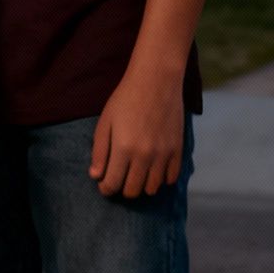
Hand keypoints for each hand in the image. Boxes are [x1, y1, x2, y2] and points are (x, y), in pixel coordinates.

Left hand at [90, 68, 184, 197]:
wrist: (156, 81)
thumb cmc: (125, 99)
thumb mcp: (105, 122)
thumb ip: (99, 151)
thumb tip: (96, 176)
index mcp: (122, 149)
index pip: (113, 184)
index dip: (105, 188)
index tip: (104, 185)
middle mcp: (144, 156)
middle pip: (133, 191)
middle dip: (122, 189)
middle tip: (118, 178)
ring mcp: (163, 155)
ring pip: (152, 189)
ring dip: (141, 186)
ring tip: (135, 174)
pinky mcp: (178, 151)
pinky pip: (170, 179)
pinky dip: (160, 179)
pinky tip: (152, 169)